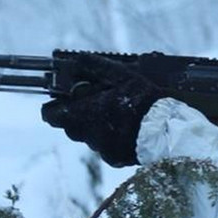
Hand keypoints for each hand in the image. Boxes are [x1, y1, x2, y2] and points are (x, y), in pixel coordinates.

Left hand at [41, 55, 162, 166]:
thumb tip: (78, 58)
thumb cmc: (143, 101)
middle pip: (71, 126)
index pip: (50, 115)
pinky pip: (107, 148)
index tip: (65, 99)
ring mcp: (101, 150)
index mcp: (83, 115)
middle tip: (98, 102)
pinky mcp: (115, 159)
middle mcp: (88, 136)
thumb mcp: (122, 76)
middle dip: (81, 114)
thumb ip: (97, 67)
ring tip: (120, 115)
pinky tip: (129, 129)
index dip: (55, 106)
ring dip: (99, 126)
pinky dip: (113, 139)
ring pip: (91, 137)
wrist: (167, 131)